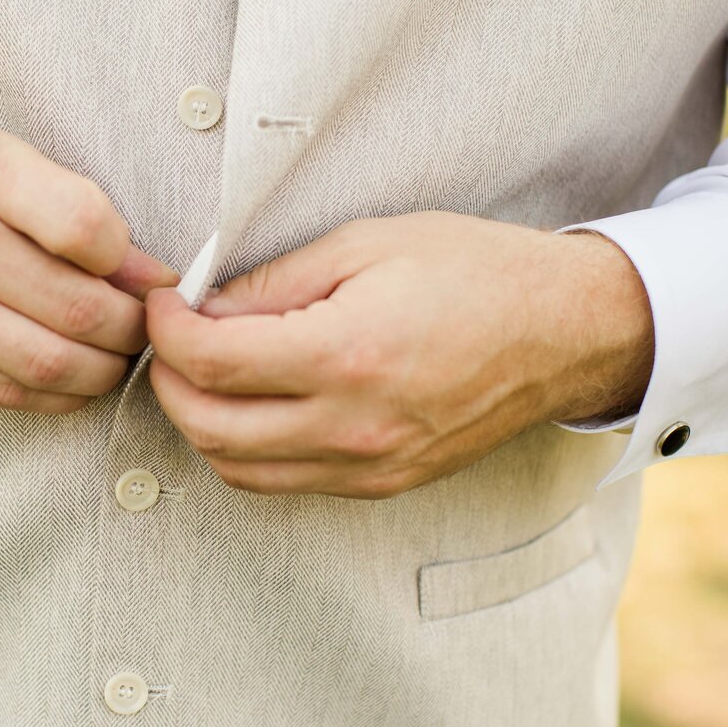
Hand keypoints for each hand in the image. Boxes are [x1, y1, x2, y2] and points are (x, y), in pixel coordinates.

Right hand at [0, 110, 177, 410]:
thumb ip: (68, 205)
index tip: (149, 274)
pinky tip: (70, 378)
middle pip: (78, 311)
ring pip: (46, 364)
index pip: (87, 229)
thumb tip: (145, 271)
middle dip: (133, 330)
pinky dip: (54, 395)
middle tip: (146, 328)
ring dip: (102, 372)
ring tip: (114, 356)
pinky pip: (2, 393)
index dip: (135, 262)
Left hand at [146, 212, 654, 497]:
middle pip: (208, 428)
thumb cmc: (474, 271)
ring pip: (238, 469)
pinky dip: (247, 449)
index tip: (163, 302)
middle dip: (169, 381)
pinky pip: (284, 482)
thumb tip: (203, 306)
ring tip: (204, 372)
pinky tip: (252, 404)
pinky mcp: (382, 483)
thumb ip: (274, 281)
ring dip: (201, 423)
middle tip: (171, 338)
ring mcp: (369, 465)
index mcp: (347, 354)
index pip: (212, 362)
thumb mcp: (367, 243)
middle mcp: (354, 425)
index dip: (168, 330)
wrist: (564, 331)